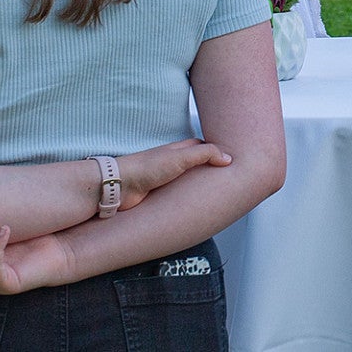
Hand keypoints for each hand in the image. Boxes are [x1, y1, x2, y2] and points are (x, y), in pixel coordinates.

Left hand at [116, 138, 230, 210]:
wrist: (121, 186)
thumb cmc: (147, 168)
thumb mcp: (181, 157)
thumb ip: (205, 154)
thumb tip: (228, 158)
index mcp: (177, 150)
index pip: (200, 147)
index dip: (215, 151)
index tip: (230, 158)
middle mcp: (171, 163)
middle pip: (194, 163)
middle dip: (208, 168)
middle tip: (226, 176)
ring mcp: (164, 179)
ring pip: (186, 181)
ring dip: (197, 185)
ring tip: (215, 193)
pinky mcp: (158, 194)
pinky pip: (177, 195)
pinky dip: (186, 197)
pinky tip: (192, 204)